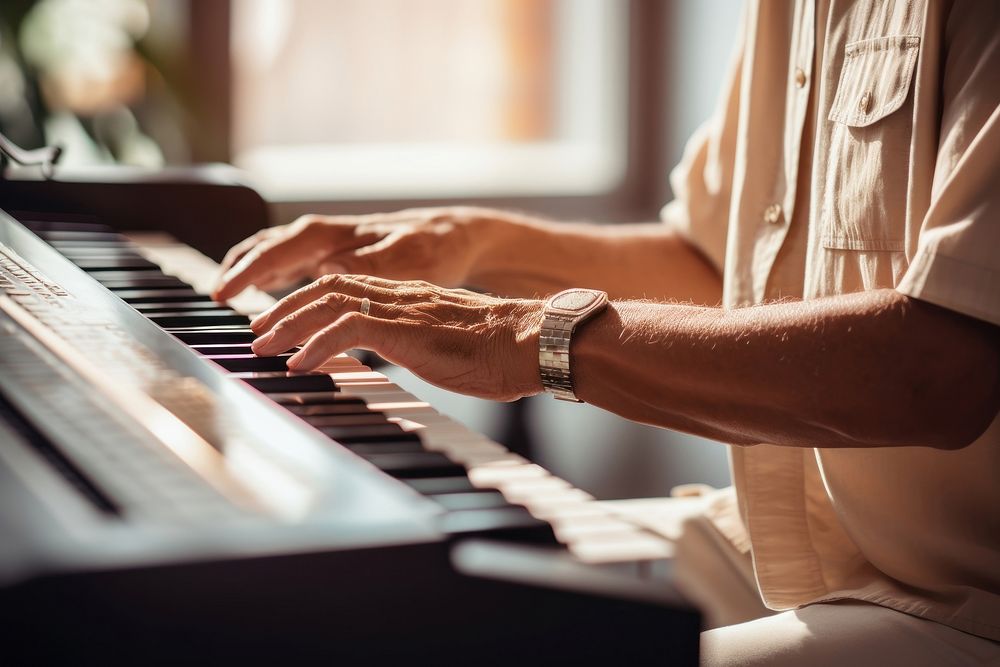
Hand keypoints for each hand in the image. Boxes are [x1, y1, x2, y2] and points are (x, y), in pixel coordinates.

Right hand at [212, 207, 496, 301]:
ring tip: (225, 296)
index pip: (277, 250)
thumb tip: (327, 272)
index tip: (225, 292)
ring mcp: (326, 245)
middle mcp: (323, 235)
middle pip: (265, 247)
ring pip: (273, 254)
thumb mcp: (409, 257)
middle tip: (214, 298)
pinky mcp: (333, 258)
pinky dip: (268, 276)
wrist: (454, 237)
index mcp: (333, 233)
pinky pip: (290, 264)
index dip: (248, 271)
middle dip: (237, 269)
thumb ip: (368, 265)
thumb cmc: (434, 248)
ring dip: (248, 271)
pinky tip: (260, 293)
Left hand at [249, 274, 544, 400]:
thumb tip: (412, 359)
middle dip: (284, 307)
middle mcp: (399, 295)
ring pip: (327, 300)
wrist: (530, 342)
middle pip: (325, 286)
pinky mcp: (403, 329)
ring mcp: (400, 309)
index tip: (285, 323)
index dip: (308, 301)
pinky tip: (300, 364)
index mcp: (408, 297)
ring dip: (288, 323)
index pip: (346, 286)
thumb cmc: (500, 352)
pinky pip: (346, 329)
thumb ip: (422, 344)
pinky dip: (316, 345)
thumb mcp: (448, 344)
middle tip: (257, 332)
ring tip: (264, 346)